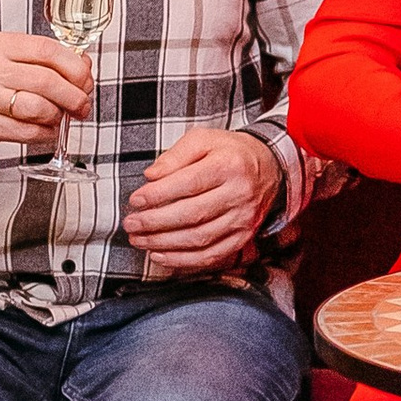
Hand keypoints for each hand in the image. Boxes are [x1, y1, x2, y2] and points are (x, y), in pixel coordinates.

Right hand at [0, 33, 92, 152]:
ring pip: (39, 108)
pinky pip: (27, 132)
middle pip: (47, 82)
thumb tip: (79, 64)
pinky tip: (50, 128)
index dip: (74, 65)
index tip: (85, 75)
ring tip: (65, 114)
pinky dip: (47, 132)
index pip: (46, 50)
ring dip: (61, 114)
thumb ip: (34, 56)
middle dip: (75, 94)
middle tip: (83, 101)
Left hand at [124, 126, 282, 271]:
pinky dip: (183, 260)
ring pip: (199, 239)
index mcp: (229, 166)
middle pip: (192, 214)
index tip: (136, 200)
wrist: (269, 167)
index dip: (158, 195)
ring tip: (139, 239)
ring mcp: (243, 219)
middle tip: (131, 223)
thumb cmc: (230, 152)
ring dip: (164, 243)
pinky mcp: (243, 237)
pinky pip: (211, 256)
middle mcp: (239, 194)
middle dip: (155, 222)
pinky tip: (161, 255)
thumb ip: (175, 155)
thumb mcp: (203, 140)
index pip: (188, 184)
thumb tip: (151, 176)